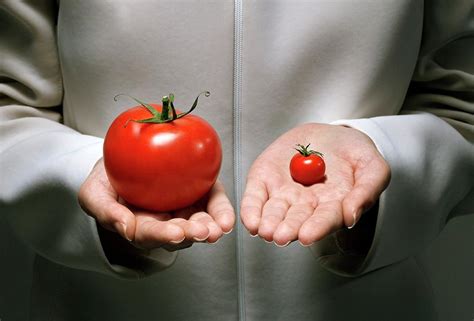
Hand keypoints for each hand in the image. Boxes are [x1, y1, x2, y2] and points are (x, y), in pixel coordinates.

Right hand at [78, 158, 234, 250]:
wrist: (123, 157)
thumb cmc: (107, 178)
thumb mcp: (94, 192)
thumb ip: (105, 210)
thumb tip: (124, 227)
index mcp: (139, 225)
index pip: (150, 234)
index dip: (163, 235)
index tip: (175, 233)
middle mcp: (164, 222)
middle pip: (179, 233)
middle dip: (192, 233)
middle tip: (204, 231)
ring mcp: (183, 209)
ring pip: (199, 222)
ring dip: (212, 226)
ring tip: (221, 226)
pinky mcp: (199, 193)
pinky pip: (212, 203)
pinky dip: (221, 210)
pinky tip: (227, 217)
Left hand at [240, 123, 389, 246]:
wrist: (331, 134)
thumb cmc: (354, 154)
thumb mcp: (372, 167)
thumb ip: (367, 190)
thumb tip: (352, 216)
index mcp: (332, 206)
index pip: (324, 220)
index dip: (316, 227)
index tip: (307, 235)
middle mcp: (306, 205)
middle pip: (296, 220)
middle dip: (288, 228)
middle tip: (281, 236)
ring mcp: (284, 193)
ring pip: (274, 212)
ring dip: (268, 222)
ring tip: (264, 229)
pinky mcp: (265, 179)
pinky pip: (255, 196)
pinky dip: (251, 208)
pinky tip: (250, 220)